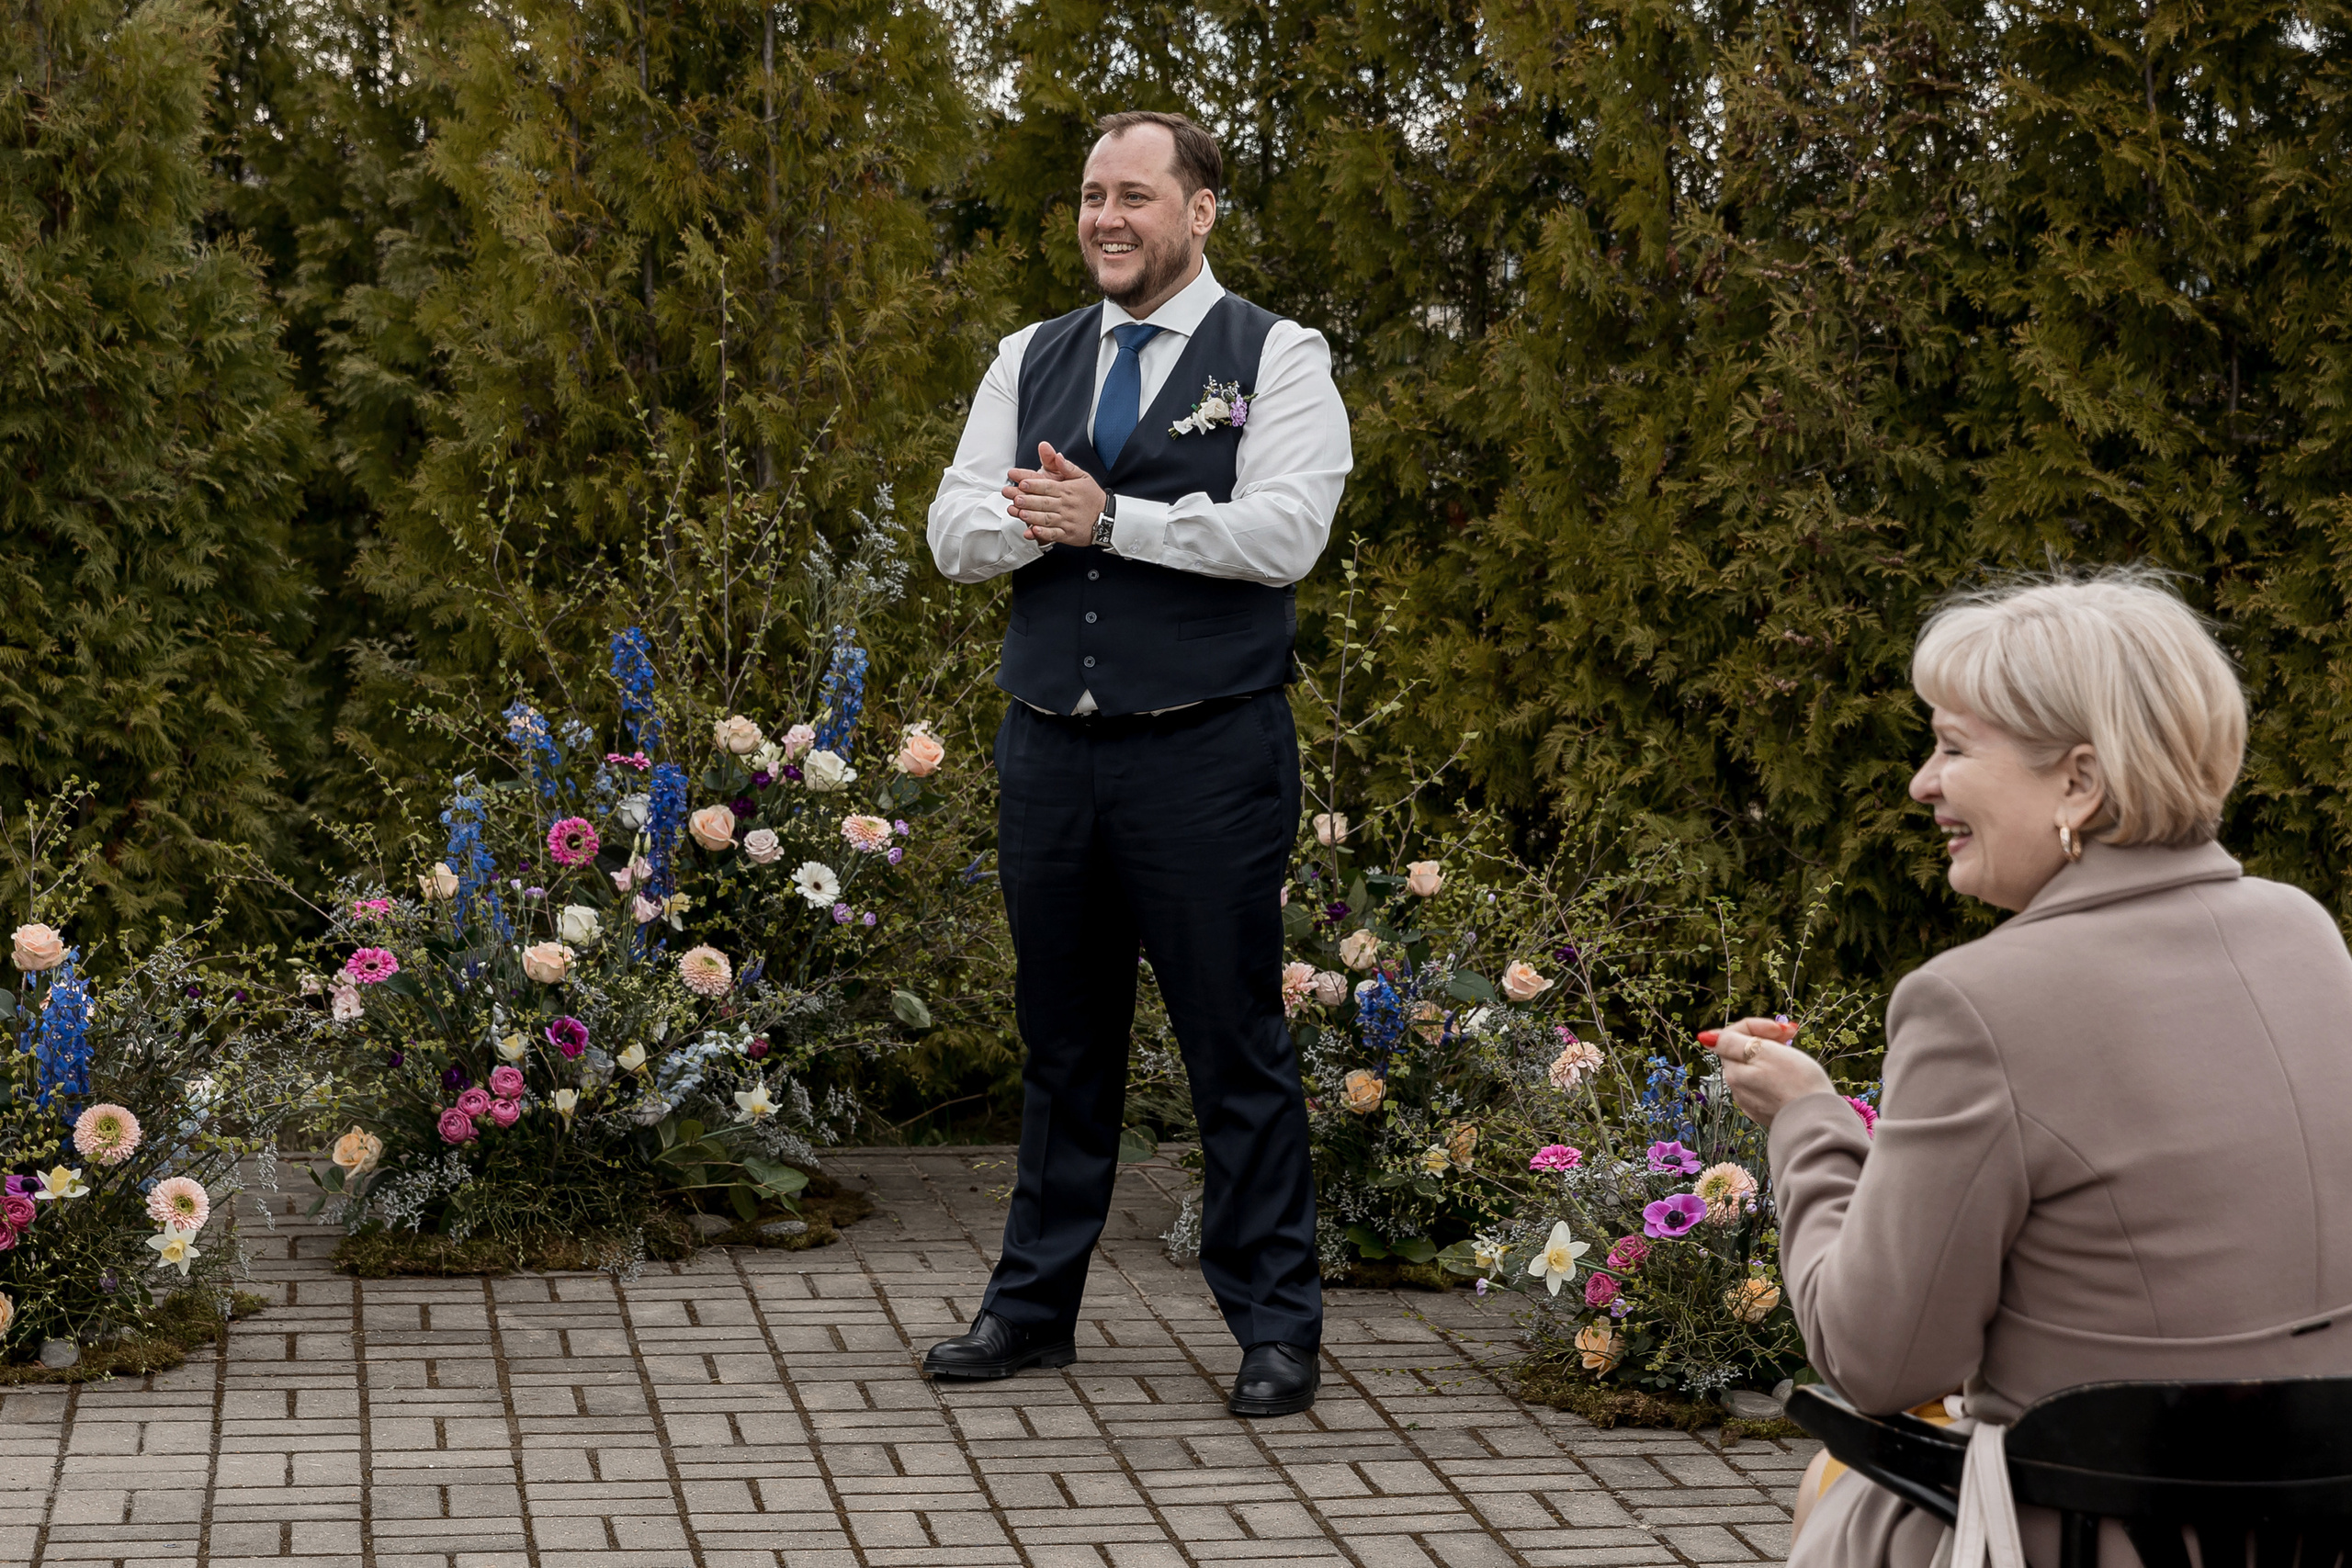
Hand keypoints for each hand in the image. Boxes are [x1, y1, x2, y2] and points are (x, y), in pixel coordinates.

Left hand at [1003, 442, 1106, 546]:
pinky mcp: (1067, 534)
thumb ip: (1067, 467)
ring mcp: (1066, 521)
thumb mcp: (1083, 477)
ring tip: (1020, 514)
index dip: (1034, 484)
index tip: (1021, 482)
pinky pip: (1054, 534)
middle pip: (1044, 502)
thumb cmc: (1091, 496)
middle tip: (1014, 497)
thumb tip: (1057, 455)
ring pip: (1047, 518)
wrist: (1108, 518)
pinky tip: (1033, 532)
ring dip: (1032, 517)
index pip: (1048, 486)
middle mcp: (1066, 505)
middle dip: (1028, 500)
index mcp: (1067, 490)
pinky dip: (1043, 534)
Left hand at [1699, 1017, 1833, 1130]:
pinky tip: (1792, 1077)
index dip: (1758, 1026)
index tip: (1782, 1030)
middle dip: (1765, 1039)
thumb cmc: (1797, 1083)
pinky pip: (1765, 1084)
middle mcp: (1737, 1086)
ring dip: (1772, 1056)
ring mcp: (1750, 1100)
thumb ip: (1731, 1043)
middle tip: (1792, 1036)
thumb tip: (1705, 1038)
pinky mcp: (1764, 1110)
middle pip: (1743, 1051)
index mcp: (1733, 1070)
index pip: (1732, 1035)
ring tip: (1795, 1057)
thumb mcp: (1764, 1052)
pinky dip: (1776, 1075)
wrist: (1817, 1121)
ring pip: (1755, 1067)